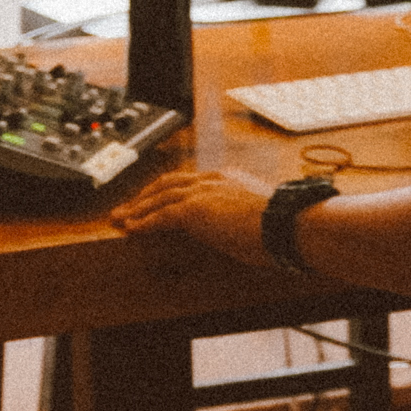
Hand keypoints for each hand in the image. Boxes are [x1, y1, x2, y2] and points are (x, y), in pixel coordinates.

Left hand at [109, 169, 275, 266]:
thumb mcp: (260, 215)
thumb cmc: (285, 225)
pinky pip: (161, 216)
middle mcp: (212, 180)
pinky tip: (132, 230)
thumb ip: (244, 216)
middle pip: (168, 183)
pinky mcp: (195, 210)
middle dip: (145, 195)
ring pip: (159, 197)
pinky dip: (144, 223)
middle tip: (128, 208)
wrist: (289, 225)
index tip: (156, 199)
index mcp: (227, 179)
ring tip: (120, 219)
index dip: (168, 190)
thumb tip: (242, 231)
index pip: (189, 181)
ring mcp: (203, 193)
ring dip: (137, 209)